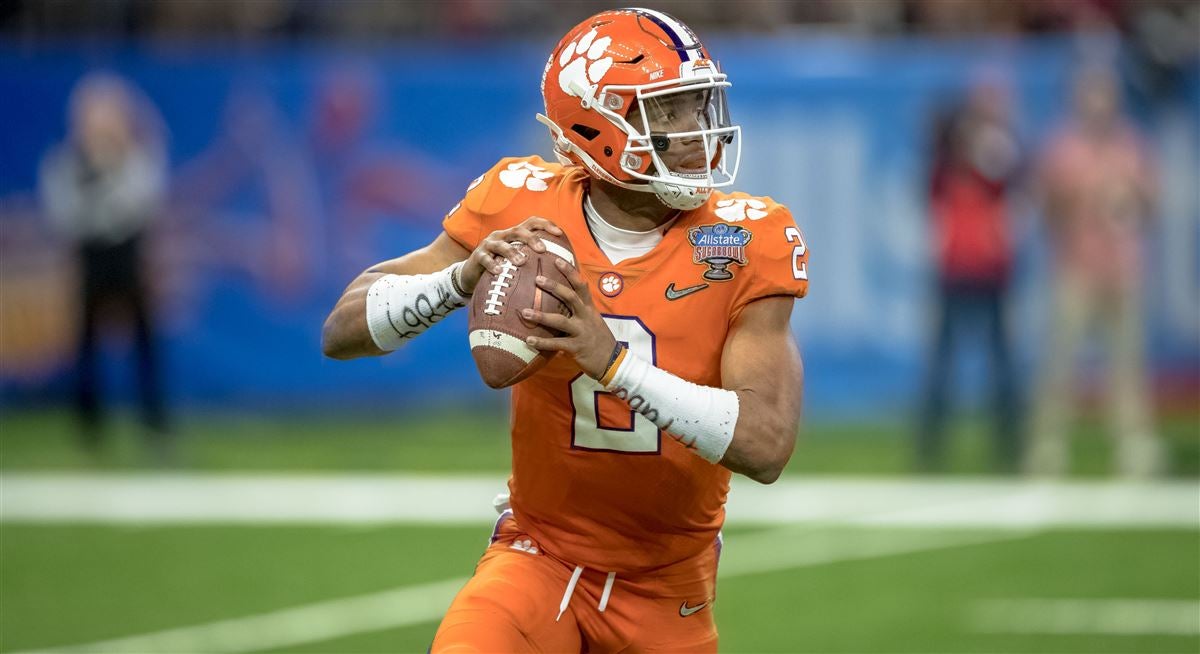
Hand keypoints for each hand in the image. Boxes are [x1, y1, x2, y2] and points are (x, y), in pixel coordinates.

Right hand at [458, 217, 563, 294]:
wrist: (473, 275)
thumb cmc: (502, 268)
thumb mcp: (517, 262)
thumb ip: (534, 261)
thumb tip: (561, 269)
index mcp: (515, 235)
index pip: (531, 223)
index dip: (546, 225)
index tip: (559, 233)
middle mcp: (502, 235)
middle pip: (518, 230)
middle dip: (531, 238)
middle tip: (542, 250)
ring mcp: (489, 244)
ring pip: (501, 244)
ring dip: (512, 252)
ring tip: (521, 262)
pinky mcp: (478, 256)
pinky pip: (485, 258)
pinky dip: (492, 264)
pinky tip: (499, 272)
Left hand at [521, 258, 618, 379]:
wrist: (612, 361)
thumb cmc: (599, 340)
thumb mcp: (593, 320)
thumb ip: (580, 310)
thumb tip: (560, 300)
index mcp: (589, 309)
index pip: (580, 285)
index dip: (570, 272)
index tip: (557, 259)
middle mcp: (586, 317)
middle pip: (570, 297)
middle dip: (554, 287)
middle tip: (537, 278)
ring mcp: (581, 332)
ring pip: (560, 320)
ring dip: (541, 316)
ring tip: (524, 312)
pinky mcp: (576, 347)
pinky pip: (557, 343)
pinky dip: (542, 342)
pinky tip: (528, 340)